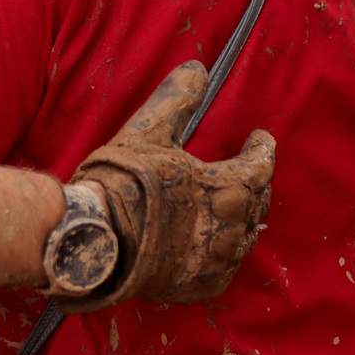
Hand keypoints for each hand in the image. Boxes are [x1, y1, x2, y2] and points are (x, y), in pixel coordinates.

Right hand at [60, 62, 276, 311]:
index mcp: (225, 187)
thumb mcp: (148, 132)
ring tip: (232, 209)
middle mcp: (228, 226)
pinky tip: (214, 245)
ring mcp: (215, 259)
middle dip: (254, 185)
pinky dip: (223, 254)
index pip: (261, 167)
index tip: (260, 138)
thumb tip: (197, 70)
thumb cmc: (122, 182)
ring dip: (241, 220)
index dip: (262, 150)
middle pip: (257, 204)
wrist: (92, 237)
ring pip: (244, 238)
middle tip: (247, 173)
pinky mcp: (199, 283)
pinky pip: (224, 269)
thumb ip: (177, 101)